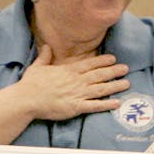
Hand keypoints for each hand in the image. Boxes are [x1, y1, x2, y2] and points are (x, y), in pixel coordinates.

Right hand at [15, 45, 129, 120]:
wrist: (26, 99)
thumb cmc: (30, 84)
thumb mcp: (37, 66)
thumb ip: (45, 56)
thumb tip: (46, 46)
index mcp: (68, 71)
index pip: (89, 64)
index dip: (102, 61)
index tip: (113, 59)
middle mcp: (76, 81)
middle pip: (99, 75)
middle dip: (114, 71)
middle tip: (125, 68)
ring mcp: (77, 94)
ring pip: (101, 89)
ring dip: (115, 86)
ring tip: (127, 83)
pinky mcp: (76, 107)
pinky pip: (95, 106)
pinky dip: (107, 104)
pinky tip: (117, 103)